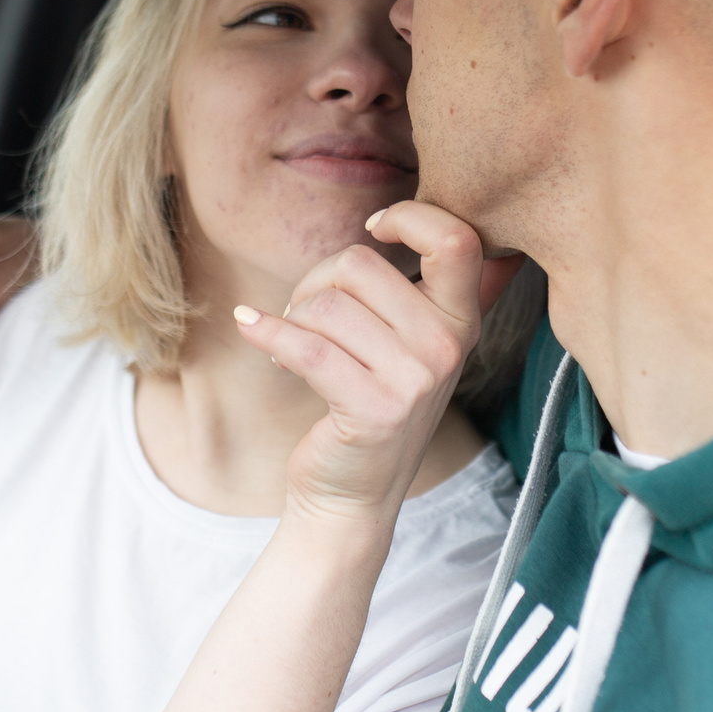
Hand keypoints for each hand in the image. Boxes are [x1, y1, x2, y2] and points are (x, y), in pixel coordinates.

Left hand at [231, 202, 520, 531]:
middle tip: (307, 316)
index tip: (375, 229)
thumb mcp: (417, 345)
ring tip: (294, 344)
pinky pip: (306, 346)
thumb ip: (437, 289)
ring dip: (293, 318)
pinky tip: (250, 326)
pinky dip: (267, 331)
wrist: (352, 495)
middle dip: (317, 282)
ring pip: (326, 305)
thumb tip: (458, 234)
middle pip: (361, 265)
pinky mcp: (375, 409)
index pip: (455, 239)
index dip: (409, 216)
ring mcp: (415, 380)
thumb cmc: (374, 403)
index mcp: (462, 320)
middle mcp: (447, 346)